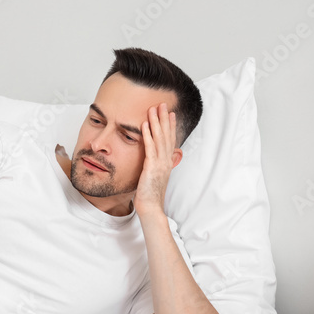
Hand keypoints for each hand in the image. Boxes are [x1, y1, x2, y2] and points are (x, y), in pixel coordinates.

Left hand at [135, 103, 180, 218]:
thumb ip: (155, 168)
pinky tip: (144, 124)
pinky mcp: (152, 167)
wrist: (151, 208)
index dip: (170, 126)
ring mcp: (160, 164)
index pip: (169, 140)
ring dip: (156, 122)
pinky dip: (147, 135)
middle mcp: (166, 161)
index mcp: (167, 163)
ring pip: (159, 138)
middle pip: (166, 135)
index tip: (169, 113)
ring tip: (153, 108)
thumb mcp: (154, 179)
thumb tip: (154, 163)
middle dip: (164, 118)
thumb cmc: (150, 196)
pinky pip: (149, 147)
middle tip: (162, 104)